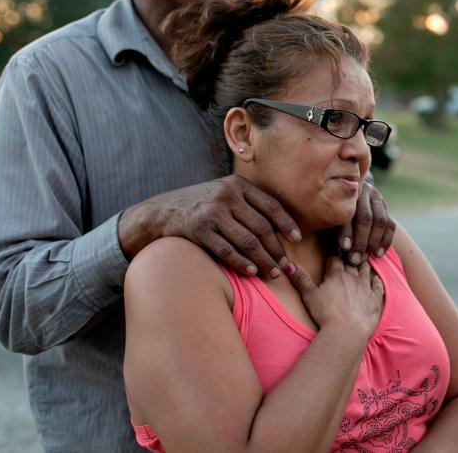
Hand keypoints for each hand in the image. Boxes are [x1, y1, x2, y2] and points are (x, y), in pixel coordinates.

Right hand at [120, 174, 299, 278]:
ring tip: (273, 274)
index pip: (271, 205)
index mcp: (237, 184)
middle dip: (277, 249)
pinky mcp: (198, 229)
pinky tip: (251, 272)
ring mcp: (212, 211)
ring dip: (263, 260)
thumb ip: (247, 202)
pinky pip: (226, 250)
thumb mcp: (222, 192)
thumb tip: (280, 226)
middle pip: (262, 227)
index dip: (287, 224)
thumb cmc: (199, 205)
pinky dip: (241, 262)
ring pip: (247, 241)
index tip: (297, 239)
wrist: (160, 212)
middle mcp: (226, 194)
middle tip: (286, 266)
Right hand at [285, 255, 383, 336]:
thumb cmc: (326, 314)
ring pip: (365, 271)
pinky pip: (378, 286)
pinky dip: (377, 281)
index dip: (333, 251)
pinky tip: (377, 278)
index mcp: (336, 275)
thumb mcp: (309, 295)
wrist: (347, 331)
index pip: (335, 258)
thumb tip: (287, 264)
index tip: (334, 244)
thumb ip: (300, 279)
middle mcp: (353, 278)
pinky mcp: (375, 300)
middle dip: (350, 255)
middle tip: (350, 248)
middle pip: (351, 262)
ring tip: (363, 258)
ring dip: (364, 264)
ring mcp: (366, 288)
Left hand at [336, 181, 395, 264]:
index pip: (347, 212)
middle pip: (365, 217)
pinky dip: (385, 241)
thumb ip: (332, 227)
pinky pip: (390, 225)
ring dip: (373, 242)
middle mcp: (362, 192)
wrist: (344, 198)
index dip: (346, 231)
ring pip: (380, 221)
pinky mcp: (385, 207)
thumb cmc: (331, 213)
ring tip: (365, 258)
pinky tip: (378, 254)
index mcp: (344, 192)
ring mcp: (376, 198)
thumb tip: (342, 247)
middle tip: (355, 259)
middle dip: (360, 241)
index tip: (344, 248)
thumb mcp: (328, 217)